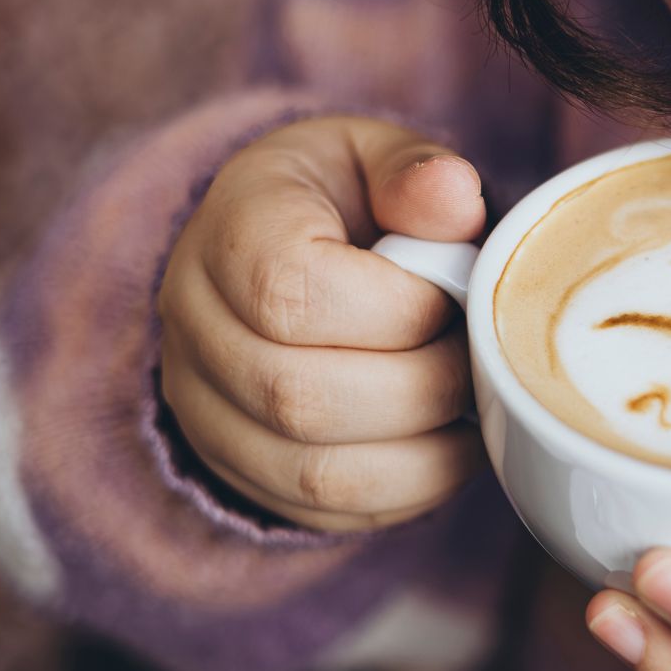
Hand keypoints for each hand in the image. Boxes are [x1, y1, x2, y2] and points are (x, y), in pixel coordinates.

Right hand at [158, 116, 485, 530]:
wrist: (272, 255)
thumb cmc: (338, 202)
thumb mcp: (373, 156)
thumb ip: (413, 172)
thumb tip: (452, 196)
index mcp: (229, 232)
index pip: (289, 293)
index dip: (395, 309)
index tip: (448, 295)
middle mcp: (194, 328)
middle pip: (297, 396)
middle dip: (422, 387)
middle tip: (476, 358)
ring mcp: (206, 411)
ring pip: (313, 474)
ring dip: (423, 449)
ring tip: (471, 403)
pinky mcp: (242, 472)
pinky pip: (327, 513)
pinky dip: (409, 488)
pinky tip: (446, 440)